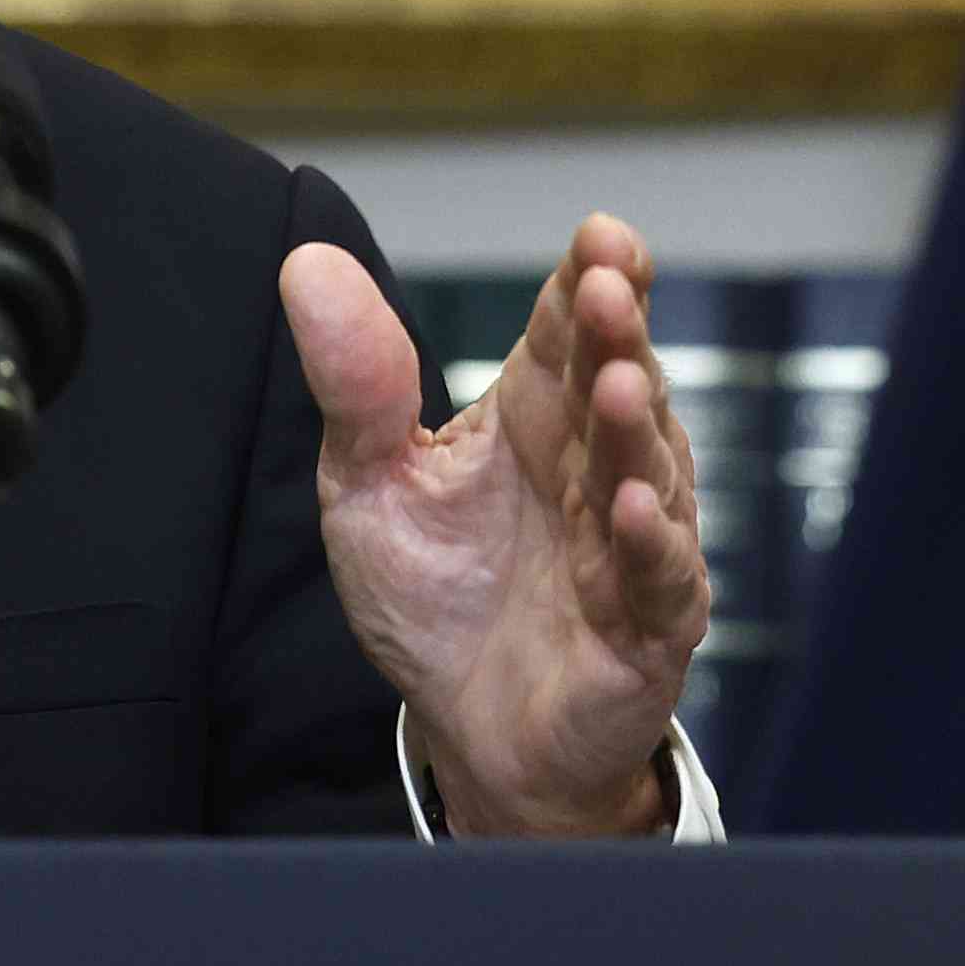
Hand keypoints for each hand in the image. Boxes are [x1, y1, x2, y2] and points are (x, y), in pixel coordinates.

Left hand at [277, 213, 706, 836]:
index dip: (588, 282)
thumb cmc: (433, 594)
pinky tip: (631, 508)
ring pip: (649, 472)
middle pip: (617, 384)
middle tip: (609, 285)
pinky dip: (649, 544)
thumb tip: (305, 262)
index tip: (600, 236)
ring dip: (635, 429)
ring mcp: (630, 544)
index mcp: (533, 417)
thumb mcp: (368, 480)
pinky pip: (659, 579)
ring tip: (618, 386)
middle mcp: (593, 466)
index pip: (566, 333)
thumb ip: (355, 382)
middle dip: (619, 335)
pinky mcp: (647, 628)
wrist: (467, 729)